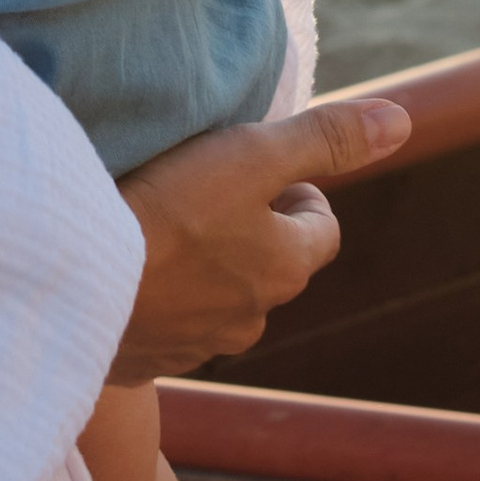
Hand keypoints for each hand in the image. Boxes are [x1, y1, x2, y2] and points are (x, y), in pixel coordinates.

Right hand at [107, 94, 410, 383]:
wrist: (79, 282)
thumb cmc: (168, 208)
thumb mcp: (249, 155)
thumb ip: (323, 138)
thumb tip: (400, 120)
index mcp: (285, 267)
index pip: (322, 229)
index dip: (301, 193)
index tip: (268, 170)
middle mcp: (252, 317)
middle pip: (271, 268)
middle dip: (252, 233)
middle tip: (209, 191)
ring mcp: (199, 345)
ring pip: (219, 301)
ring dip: (205, 271)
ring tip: (162, 230)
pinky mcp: (148, 360)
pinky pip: (167, 329)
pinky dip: (159, 301)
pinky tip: (126, 272)